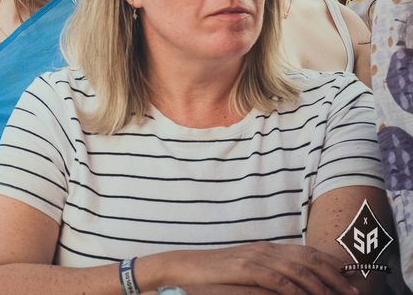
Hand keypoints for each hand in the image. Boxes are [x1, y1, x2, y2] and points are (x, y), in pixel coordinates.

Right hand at [171, 242, 355, 293]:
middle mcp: (265, 249)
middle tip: (354, 292)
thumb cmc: (216, 272)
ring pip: (298, 269)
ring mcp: (255, 257)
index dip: (331, 263)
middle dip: (335, 276)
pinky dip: (294, 289)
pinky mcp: (244, 268)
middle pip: (309, 259)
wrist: (184, 266)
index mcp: (268, 248)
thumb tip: (294, 283)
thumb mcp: (246, 268)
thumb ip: (270, 271)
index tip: (351, 276)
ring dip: (321, 285)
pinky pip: (276, 279)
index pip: (307, 252)